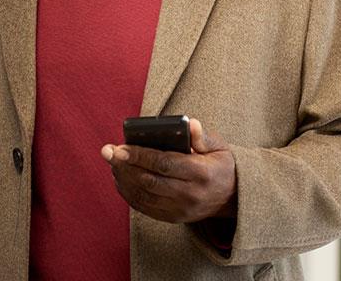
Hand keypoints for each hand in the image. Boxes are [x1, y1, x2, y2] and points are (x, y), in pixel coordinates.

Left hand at [101, 118, 236, 223]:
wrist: (233, 198)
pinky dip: (128, 193)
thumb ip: (202, 137)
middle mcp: (190, 194)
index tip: (120, 148)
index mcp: (201, 173)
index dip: (140, 156)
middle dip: (124, 166)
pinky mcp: (173, 217)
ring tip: (111, 162)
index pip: (164, 164)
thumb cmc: (220, 165)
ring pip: (143, 195)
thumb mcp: (219, 147)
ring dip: (123, 178)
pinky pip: (144, 207)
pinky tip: (119, 178)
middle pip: (149, 180)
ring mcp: (181, 209)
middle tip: (108, 152)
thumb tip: (190, 123)